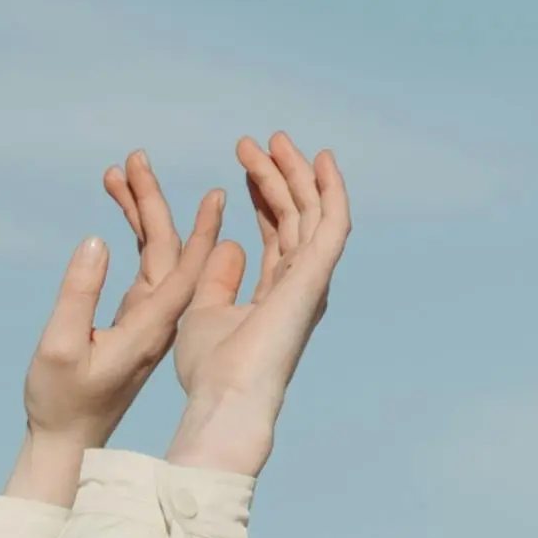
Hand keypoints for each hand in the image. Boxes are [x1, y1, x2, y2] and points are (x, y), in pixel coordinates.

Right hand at [7, 154, 221, 497]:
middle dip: (154, 201)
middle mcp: (158, 318)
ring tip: (118, 172)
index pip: (186, 269)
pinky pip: (143, 266)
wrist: (67, 441)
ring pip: (154, 253)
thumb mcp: (61, 346)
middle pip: (168, 249)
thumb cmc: (60, 401)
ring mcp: (149, 318)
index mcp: (151, 326)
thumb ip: (79, 292)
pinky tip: (118, 208)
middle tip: (135, 158)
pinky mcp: (135, 319)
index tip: (218, 192)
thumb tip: (98, 240)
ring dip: (139, 211)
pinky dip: (132, 234)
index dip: (202, 230)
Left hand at [164, 133, 351, 478]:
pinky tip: (321, 160)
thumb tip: (230, 245)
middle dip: (277, 177)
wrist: (225, 397)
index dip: (263, 197)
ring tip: (271, 140)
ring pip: (311, 213)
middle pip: (295, 217)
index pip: (276, 234)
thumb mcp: (204, 312)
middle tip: (254, 142)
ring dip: (294, 174)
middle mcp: (299, 285)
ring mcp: (311, 280)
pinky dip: (331, 191)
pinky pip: (332, 223)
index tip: (246, 166)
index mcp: (276, 294)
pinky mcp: (315, 276)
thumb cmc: (211, 370)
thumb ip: (218, 279)